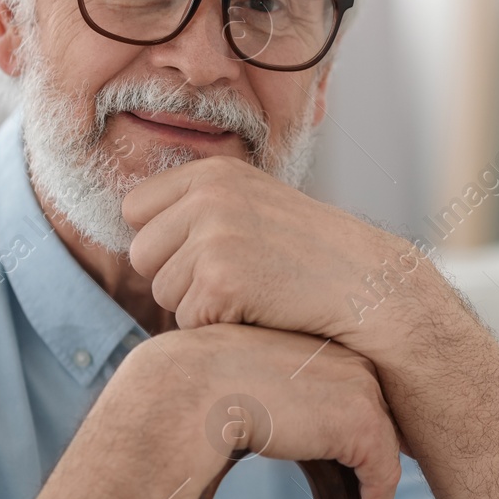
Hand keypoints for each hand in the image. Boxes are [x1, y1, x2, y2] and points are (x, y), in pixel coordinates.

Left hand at [121, 157, 442, 353]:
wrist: (368, 285)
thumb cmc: (313, 254)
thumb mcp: (256, 204)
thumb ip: (201, 205)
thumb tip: (130, 219)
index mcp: (212, 172)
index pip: (136, 209)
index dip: (165, 241)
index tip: (208, 254)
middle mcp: (208, 197)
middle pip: (141, 254)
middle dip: (177, 277)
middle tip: (235, 280)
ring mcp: (213, 237)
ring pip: (163, 291)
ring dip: (200, 304)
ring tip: (255, 292)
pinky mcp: (220, 280)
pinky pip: (188, 320)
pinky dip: (220, 327)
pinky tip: (262, 311)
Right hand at [122, 322, 402, 498]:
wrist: (191, 389)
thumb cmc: (201, 382)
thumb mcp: (250, 372)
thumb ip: (279, 388)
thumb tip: (287, 419)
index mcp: (325, 340)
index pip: (356, 386)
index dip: (359, 423)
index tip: (361, 457)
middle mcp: (351, 357)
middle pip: (379, 412)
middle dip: (380, 450)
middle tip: (375, 487)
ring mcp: (360, 388)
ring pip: (384, 445)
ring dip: (379, 484)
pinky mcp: (361, 423)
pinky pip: (383, 472)